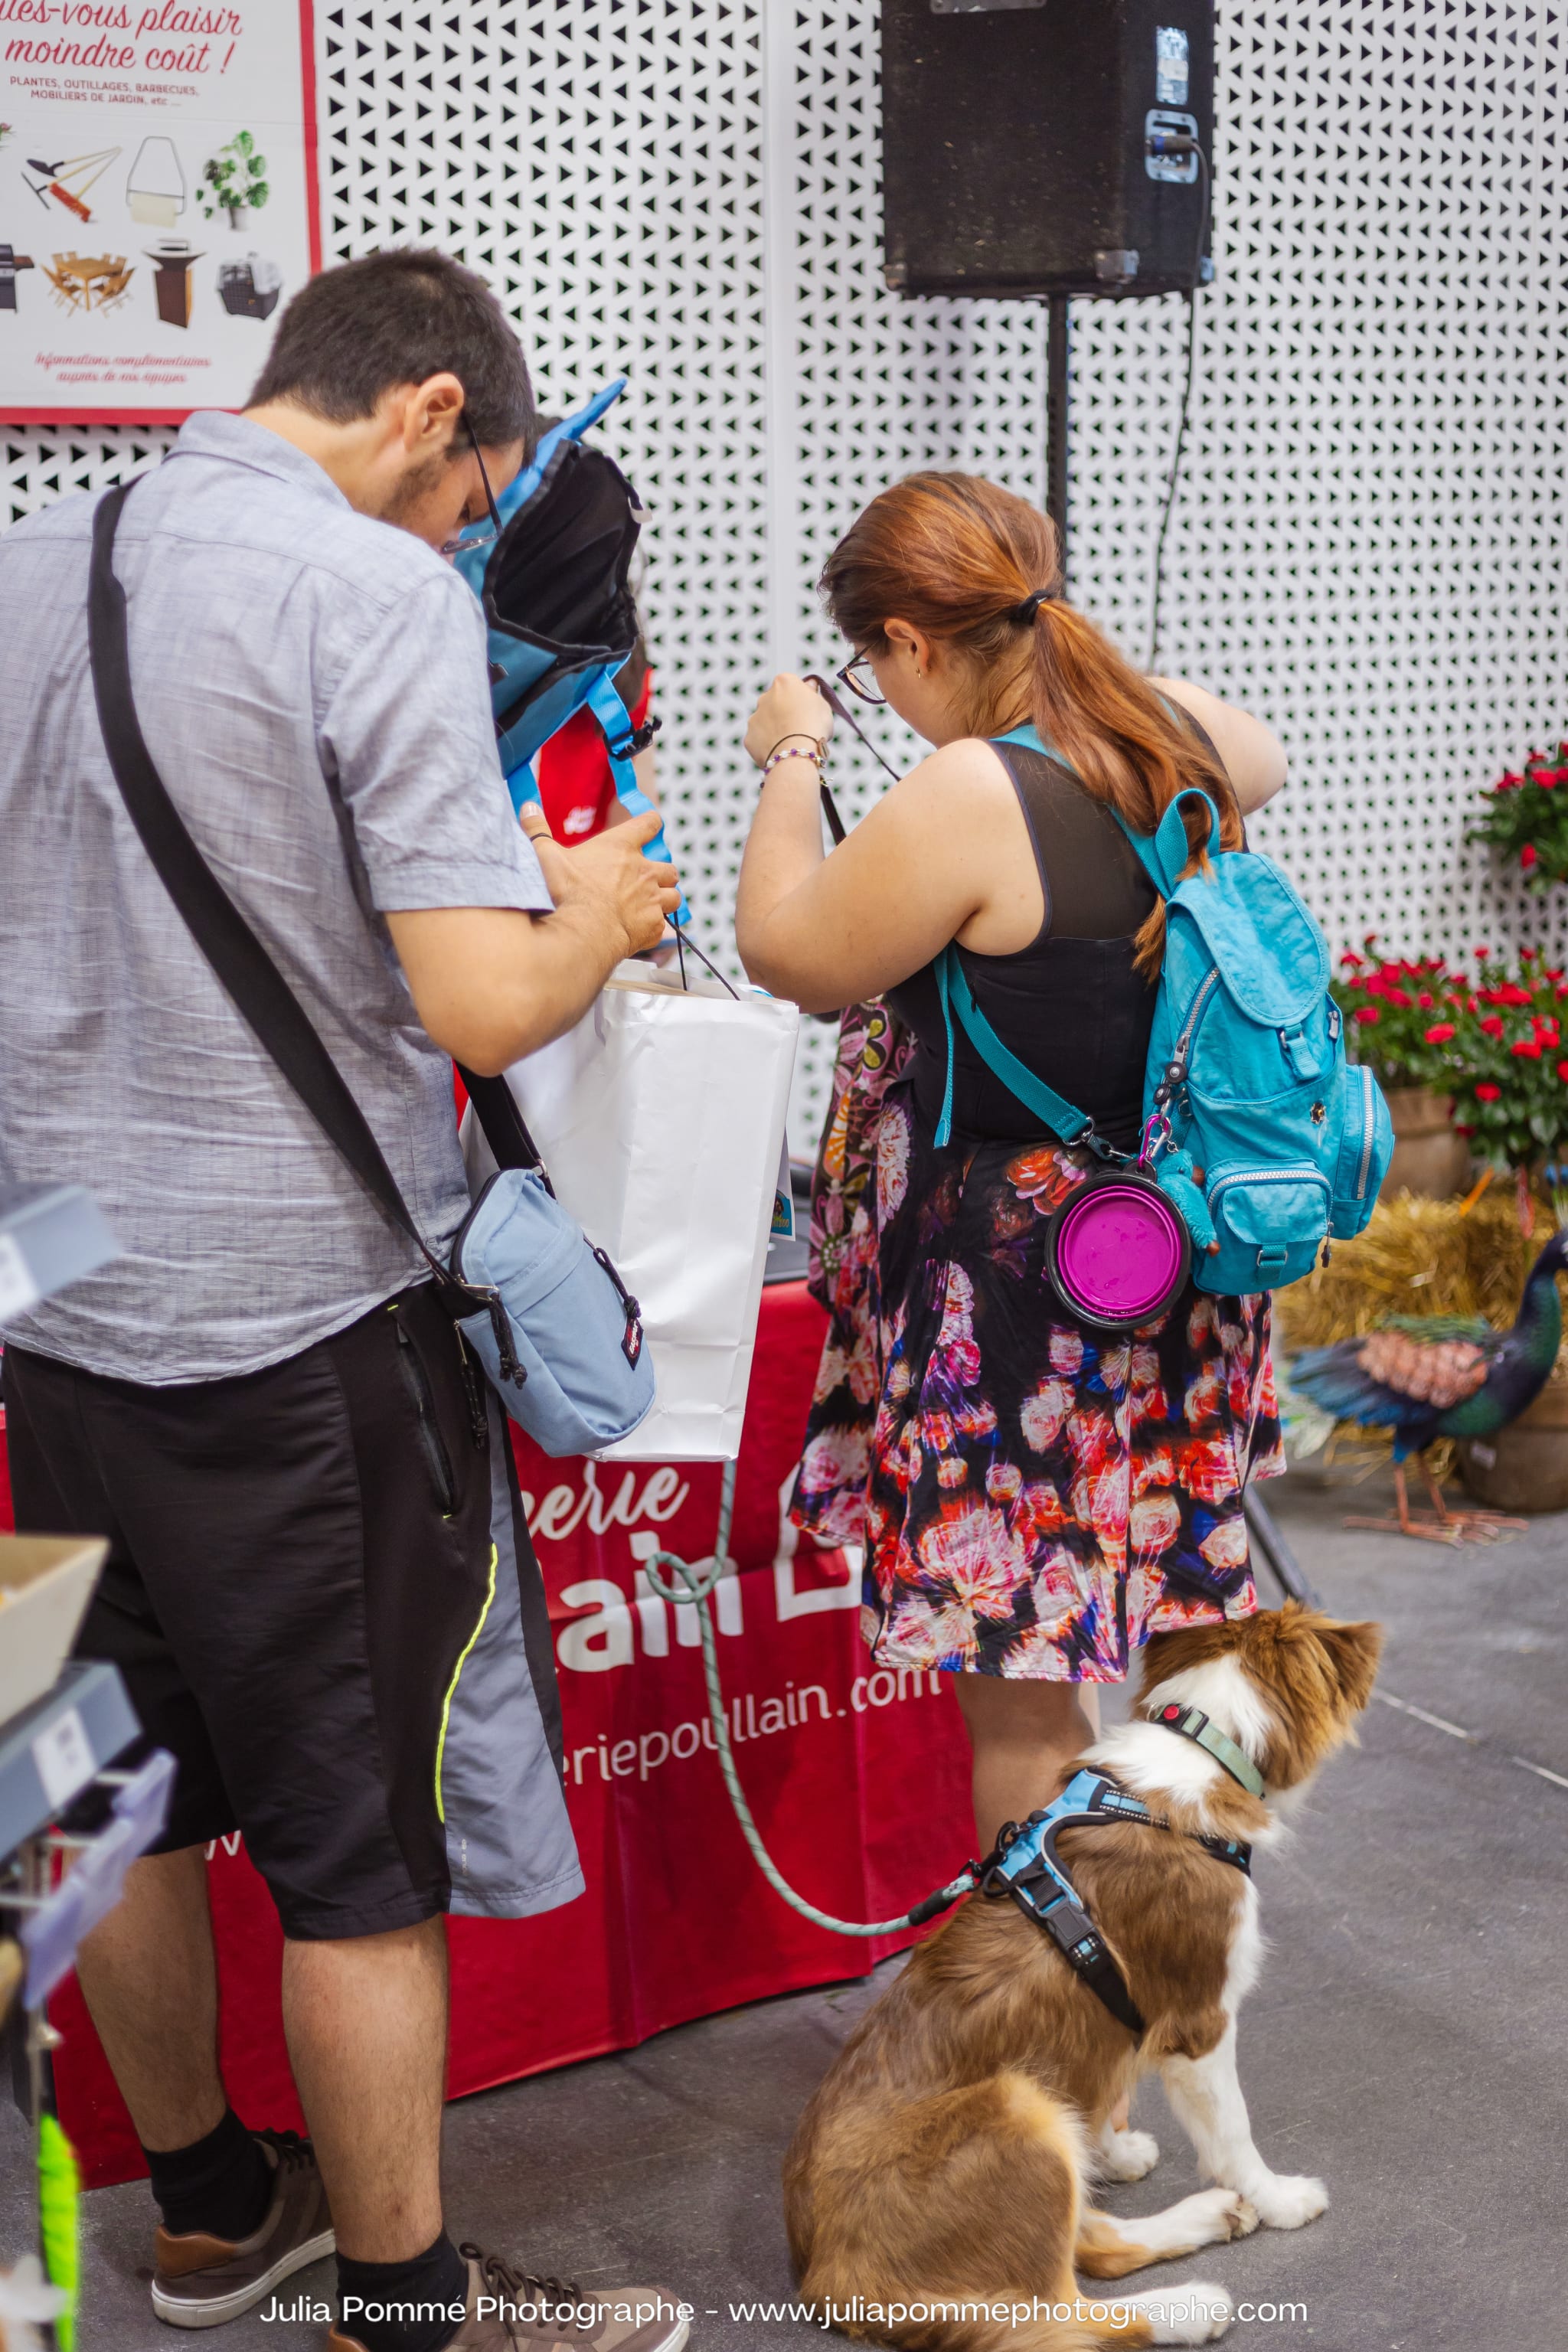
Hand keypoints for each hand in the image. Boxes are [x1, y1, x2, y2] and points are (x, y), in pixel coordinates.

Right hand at [534, 808, 679, 957]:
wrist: (583, 931)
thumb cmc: (566, 891)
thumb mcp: (545, 855)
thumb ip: (537, 830)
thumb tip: (528, 807)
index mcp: (621, 847)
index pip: (649, 824)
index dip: (651, 823)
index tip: (650, 824)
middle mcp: (643, 872)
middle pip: (669, 868)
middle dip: (661, 874)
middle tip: (645, 880)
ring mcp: (652, 900)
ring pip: (674, 897)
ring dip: (664, 900)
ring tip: (649, 906)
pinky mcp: (653, 927)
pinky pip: (663, 926)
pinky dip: (654, 928)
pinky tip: (639, 931)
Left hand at [744, 673, 832, 770]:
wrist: (797, 754)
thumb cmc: (814, 727)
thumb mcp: (823, 705)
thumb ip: (812, 693)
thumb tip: (809, 685)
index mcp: (783, 682)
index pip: (791, 686)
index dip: (800, 699)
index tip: (808, 711)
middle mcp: (765, 697)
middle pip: (775, 703)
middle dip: (784, 713)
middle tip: (799, 729)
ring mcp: (754, 718)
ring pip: (765, 722)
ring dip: (775, 730)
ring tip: (790, 744)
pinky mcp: (749, 738)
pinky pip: (760, 741)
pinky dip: (768, 746)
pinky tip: (780, 753)